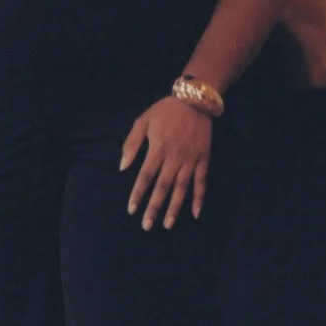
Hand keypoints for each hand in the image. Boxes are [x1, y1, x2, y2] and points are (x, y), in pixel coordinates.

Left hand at [121, 96, 213, 229]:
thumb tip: (122, 167)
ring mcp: (190, 159)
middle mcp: (174, 157)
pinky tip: (194, 213)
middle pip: (162, 187)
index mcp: (158, 148)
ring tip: (167, 224)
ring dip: (174, 207)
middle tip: (147, 225)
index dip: (138, 194)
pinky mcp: (203, 159)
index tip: (131, 209)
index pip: (145, 176)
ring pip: (181, 188)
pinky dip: (199, 198)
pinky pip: (201, 182)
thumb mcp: (143, 121)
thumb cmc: (165, 110)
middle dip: (154, 207)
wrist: (194, 100)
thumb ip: (131, 143)